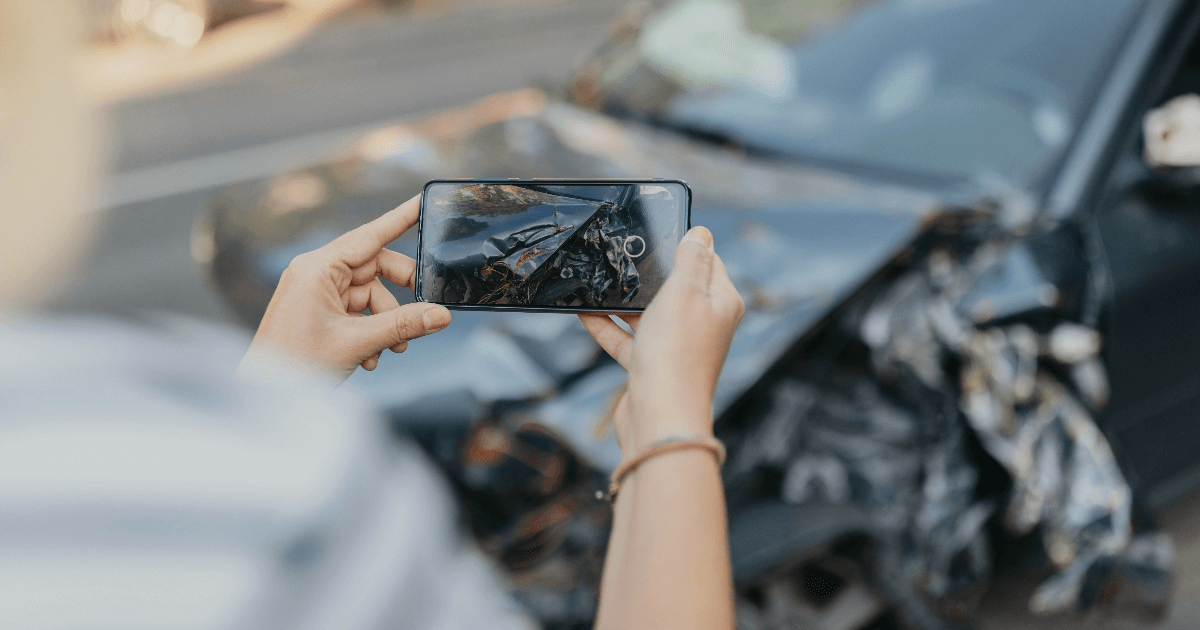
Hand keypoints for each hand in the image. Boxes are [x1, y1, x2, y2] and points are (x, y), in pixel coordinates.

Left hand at [241, 194, 450, 383]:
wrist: (265, 398)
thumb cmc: (295, 365)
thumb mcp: (357, 343)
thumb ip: (403, 325)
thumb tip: (441, 315)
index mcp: (318, 268)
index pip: (370, 235)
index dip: (400, 218)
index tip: (422, 202)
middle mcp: (316, 273)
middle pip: (374, 268)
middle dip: (399, 296)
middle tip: (424, 314)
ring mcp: (315, 292)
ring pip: (369, 294)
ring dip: (386, 322)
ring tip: (389, 350)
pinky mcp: (317, 311)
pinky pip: (356, 311)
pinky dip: (370, 331)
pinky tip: (370, 357)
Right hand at [579, 226, 743, 455]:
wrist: (659, 416)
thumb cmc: (676, 353)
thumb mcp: (685, 291)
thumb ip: (691, 259)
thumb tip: (701, 234)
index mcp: (720, 303)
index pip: (708, 262)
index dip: (685, 246)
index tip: (658, 230)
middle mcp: (702, 324)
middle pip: (676, 287)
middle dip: (649, 272)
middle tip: (623, 252)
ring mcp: (676, 347)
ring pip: (648, 314)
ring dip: (623, 300)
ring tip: (598, 279)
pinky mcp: (651, 366)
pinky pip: (627, 339)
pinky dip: (607, 327)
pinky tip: (584, 313)